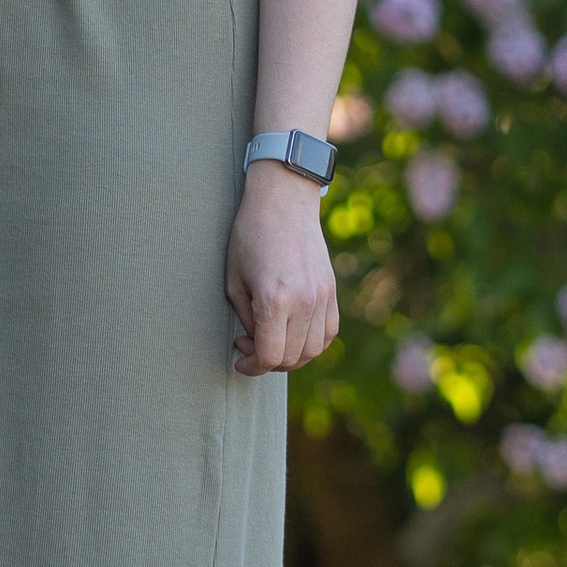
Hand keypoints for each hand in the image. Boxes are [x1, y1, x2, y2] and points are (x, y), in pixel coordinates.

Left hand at [226, 166, 338, 377]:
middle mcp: (304, 301)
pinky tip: (293, 332)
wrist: (284, 200)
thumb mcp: (235, 278)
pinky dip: (312, 342)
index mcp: (275, 299)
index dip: (252, 367)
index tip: (240, 360)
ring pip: (313, 350)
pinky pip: (328, 332)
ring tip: (271, 340)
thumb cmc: (250, 234)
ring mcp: (323, 296)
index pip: (270, 356)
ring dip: (291, 356)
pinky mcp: (331, 290)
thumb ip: (246, 317)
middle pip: (292, 358)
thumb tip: (255, 342)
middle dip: (267, 362)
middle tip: (249, 345)